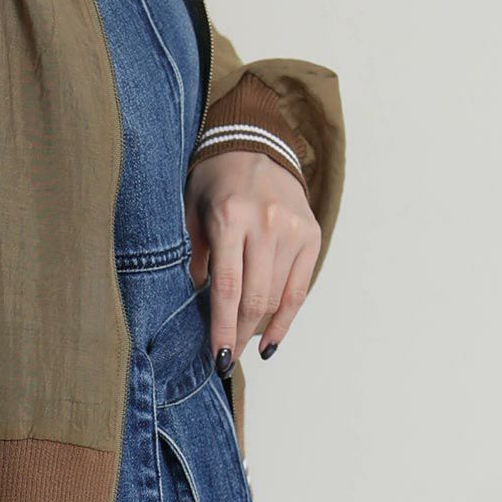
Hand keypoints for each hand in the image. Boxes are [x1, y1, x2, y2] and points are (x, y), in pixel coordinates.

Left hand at [184, 149, 321, 367]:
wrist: (253, 143)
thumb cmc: (213, 180)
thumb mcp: (190, 212)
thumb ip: (194, 258)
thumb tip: (196, 306)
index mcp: (230, 217)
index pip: (226, 286)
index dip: (221, 327)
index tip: (217, 357)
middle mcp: (266, 224)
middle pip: (255, 297)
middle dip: (238, 334)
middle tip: (224, 357)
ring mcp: (293, 229)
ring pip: (278, 297)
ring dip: (258, 329)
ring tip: (240, 346)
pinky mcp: (312, 235)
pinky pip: (299, 289)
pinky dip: (285, 320)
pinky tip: (270, 341)